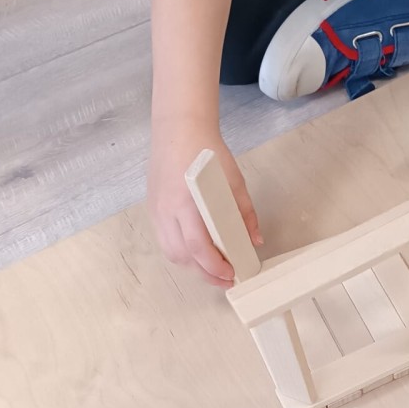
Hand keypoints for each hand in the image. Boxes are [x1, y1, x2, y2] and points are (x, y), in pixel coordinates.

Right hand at [147, 127, 261, 287]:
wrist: (179, 129)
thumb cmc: (207, 152)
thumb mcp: (234, 182)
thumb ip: (245, 213)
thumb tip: (254, 240)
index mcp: (187, 202)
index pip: (198, 246)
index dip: (214, 266)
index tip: (231, 273)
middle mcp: (166, 210)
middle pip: (182, 255)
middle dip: (204, 272)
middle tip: (225, 278)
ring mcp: (157, 210)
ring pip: (171, 252)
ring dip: (192, 265)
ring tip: (213, 268)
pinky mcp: (153, 209)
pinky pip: (166, 240)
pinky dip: (182, 252)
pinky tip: (198, 252)